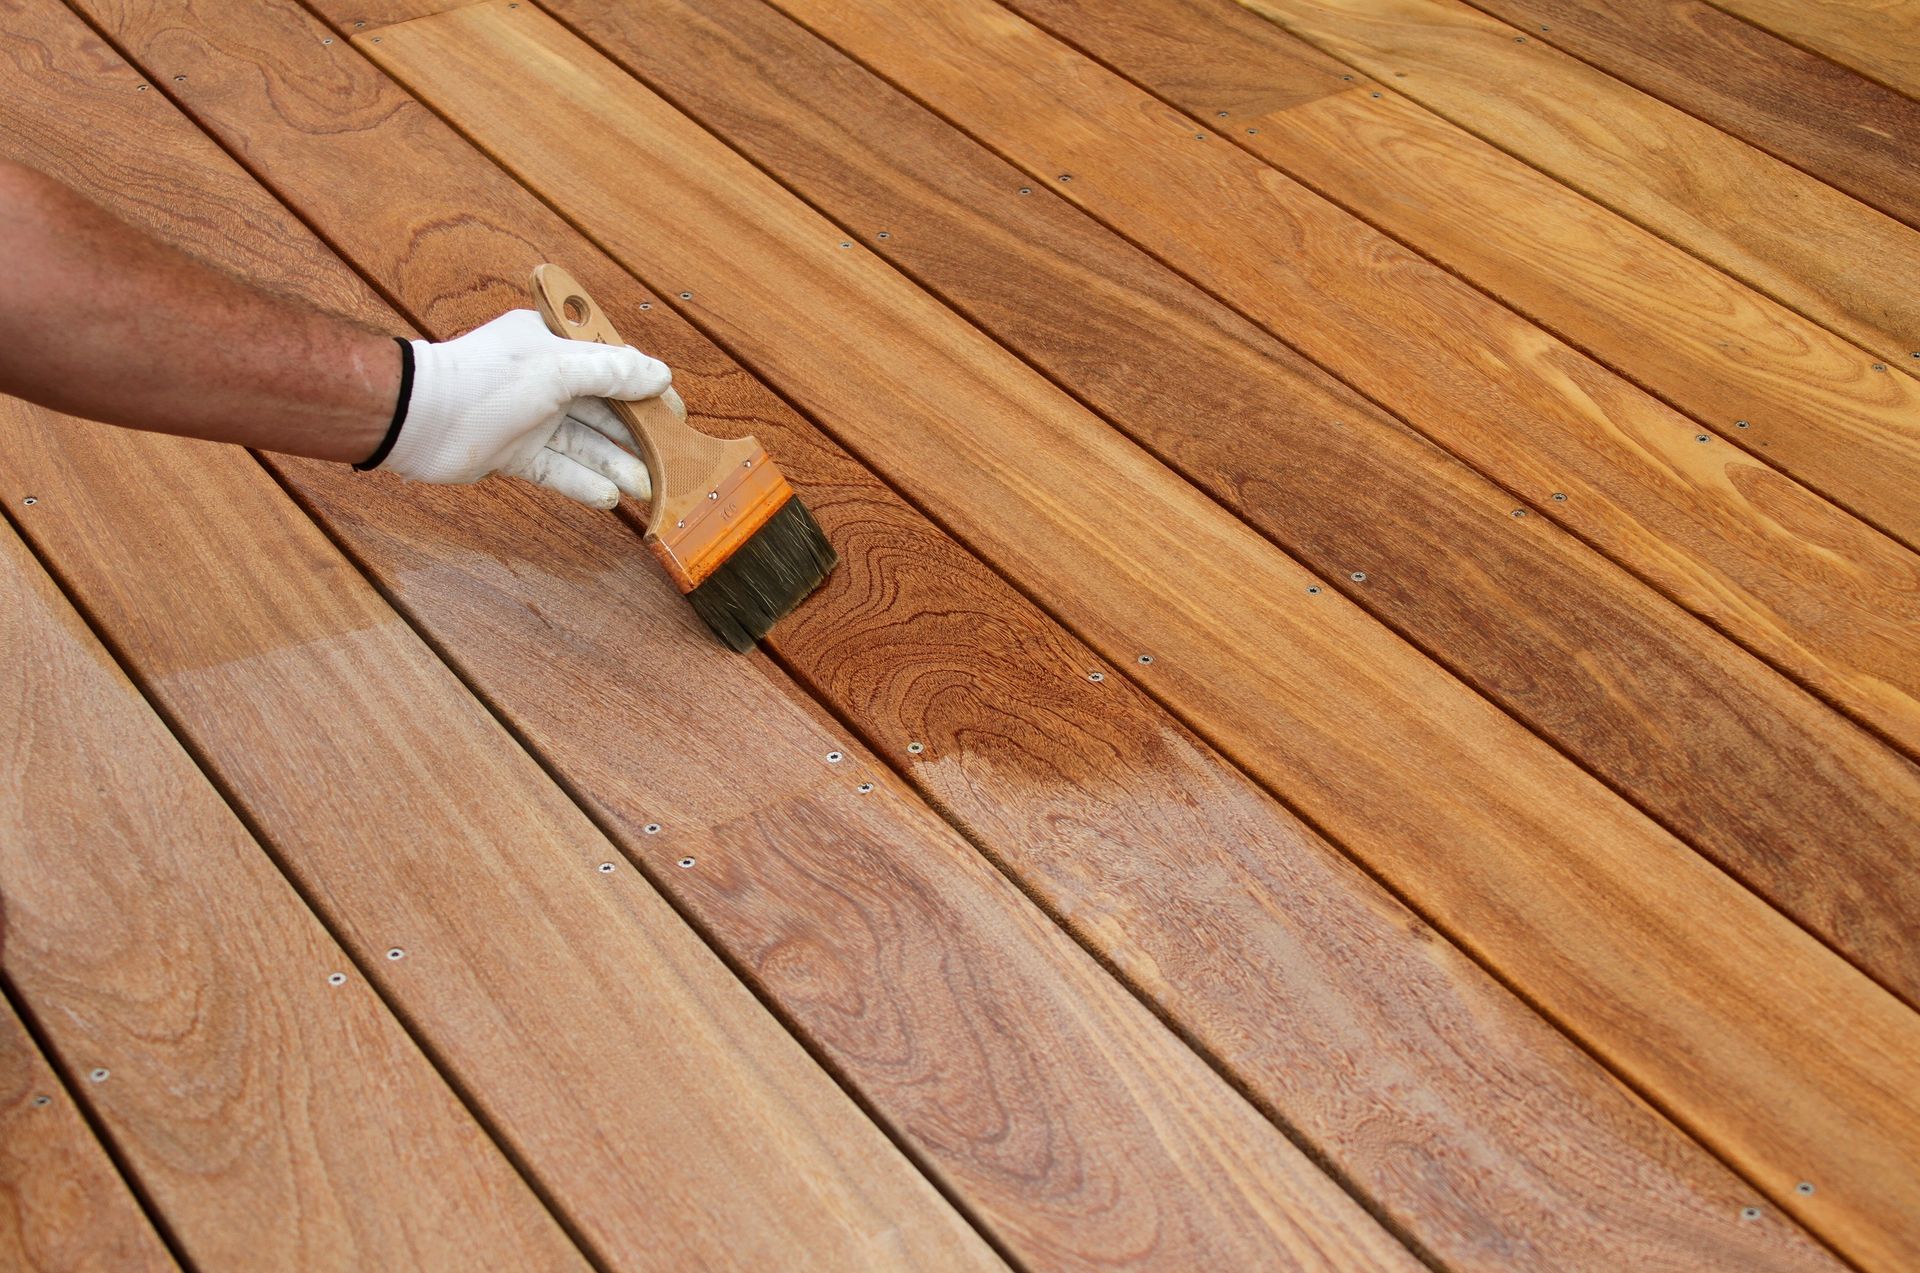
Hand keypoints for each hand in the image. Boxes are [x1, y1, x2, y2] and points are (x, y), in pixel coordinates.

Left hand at [374, 309, 669, 508]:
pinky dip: (584, 483)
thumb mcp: (557, 368)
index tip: (676, 415)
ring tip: (648, 487)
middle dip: (637, 436)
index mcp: (555, 347)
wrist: (419, 420)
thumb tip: (659, 374)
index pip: (614, 366)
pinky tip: (610, 496)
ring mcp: (531, 420)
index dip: (647, 391)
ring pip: (586, 444)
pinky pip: (560, 470)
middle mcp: (546, 381)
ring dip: (617, 464)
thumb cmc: (484, 381)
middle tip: (670, 461)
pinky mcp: (516, 454)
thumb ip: (611, 372)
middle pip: (604, 410)